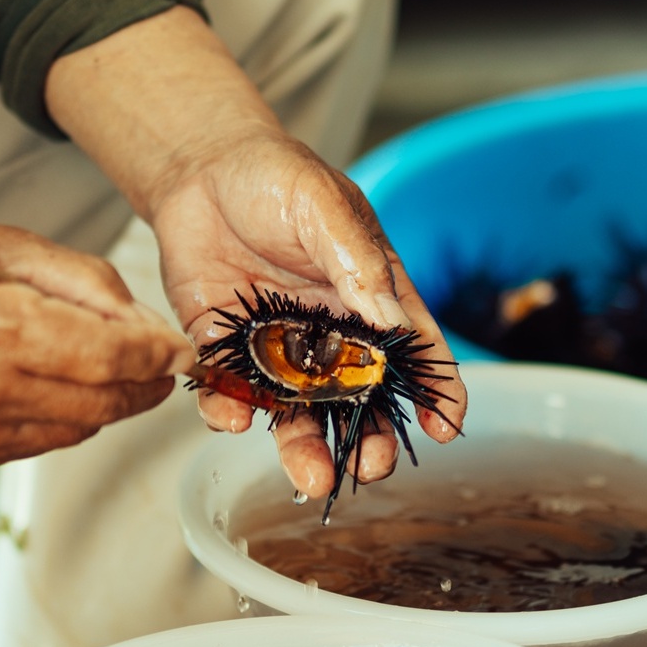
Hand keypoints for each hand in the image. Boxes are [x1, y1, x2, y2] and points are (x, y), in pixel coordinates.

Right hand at [0, 223, 194, 467]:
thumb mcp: (4, 246)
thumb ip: (85, 281)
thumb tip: (148, 322)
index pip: (107, 355)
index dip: (157, 355)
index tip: (182, 349)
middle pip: (105, 400)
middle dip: (148, 383)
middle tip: (166, 365)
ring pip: (83, 426)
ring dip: (114, 401)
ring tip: (118, 369)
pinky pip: (48, 441)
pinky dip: (72, 415)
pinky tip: (64, 386)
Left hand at [44, 6, 467, 497]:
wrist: (200, 167)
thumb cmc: (278, 176)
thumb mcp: (327, 208)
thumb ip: (358, 263)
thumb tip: (390, 321)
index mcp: (371, 296)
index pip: (415, 351)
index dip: (437, 391)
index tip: (445, 429)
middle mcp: (329, 332)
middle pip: (359, 399)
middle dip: (367, 439)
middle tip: (368, 469)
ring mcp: (278, 346)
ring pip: (298, 410)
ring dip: (304, 448)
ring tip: (310, 479)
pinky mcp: (227, 349)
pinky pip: (230, 391)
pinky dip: (228, 410)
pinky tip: (230, 419)